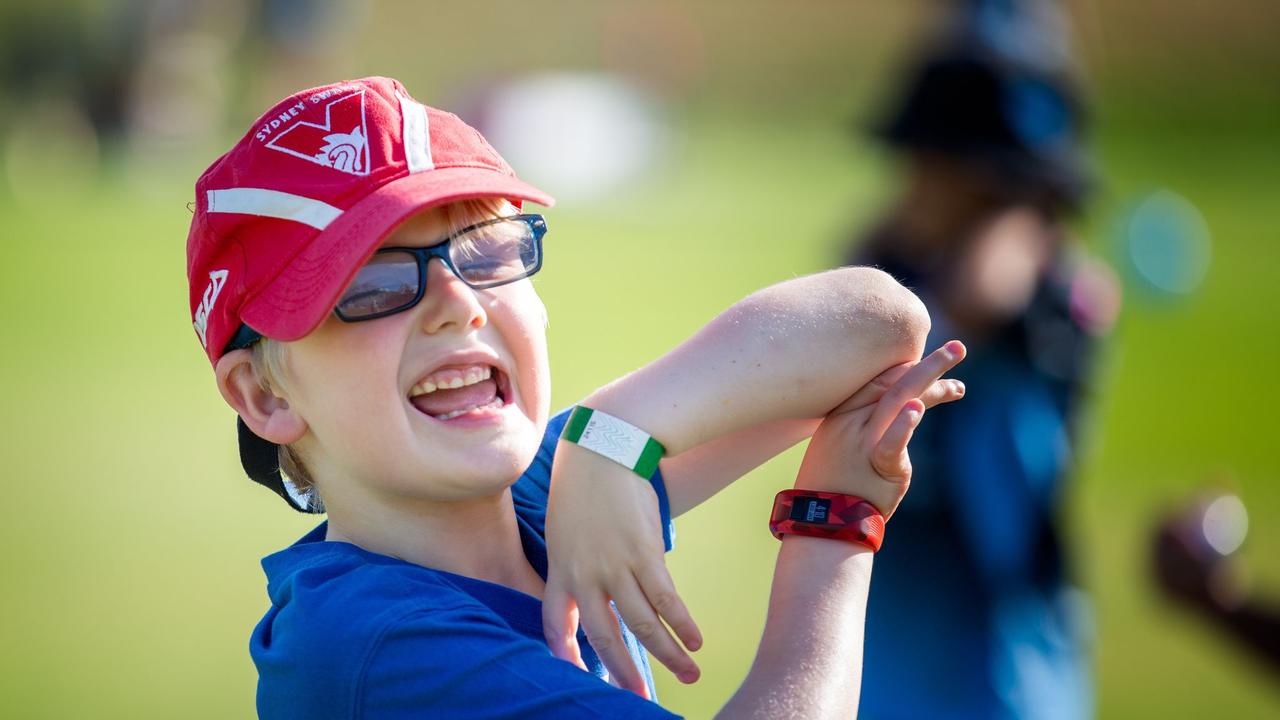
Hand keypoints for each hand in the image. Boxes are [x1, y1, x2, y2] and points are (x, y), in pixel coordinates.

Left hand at [543, 441, 701, 698]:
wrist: (603, 449)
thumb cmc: (584, 488)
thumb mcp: (564, 530)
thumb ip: (575, 564)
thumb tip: (597, 591)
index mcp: (561, 570)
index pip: (555, 625)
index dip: (567, 654)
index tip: (580, 677)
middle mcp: (584, 575)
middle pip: (603, 636)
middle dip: (623, 671)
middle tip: (639, 696)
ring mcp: (614, 566)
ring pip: (641, 625)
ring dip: (667, 654)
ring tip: (689, 674)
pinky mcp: (644, 553)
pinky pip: (665, 600)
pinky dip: (681, 624)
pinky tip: (694, 640)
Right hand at [794, 341, 965, 516]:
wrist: (822, 522)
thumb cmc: (832, 486)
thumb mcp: (836, 445)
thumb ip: (860, 425)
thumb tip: (894, 411)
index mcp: (840, 414)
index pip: (878, 379)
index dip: (907, 366)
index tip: (931, 362)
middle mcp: (850, 420)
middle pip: (891, 381)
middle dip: (927, 363)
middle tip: (957, 348)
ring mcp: (863, 441)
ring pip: (897, 398)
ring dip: (929, 376)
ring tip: (955, 360)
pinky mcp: (878, 465)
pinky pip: (890, 442)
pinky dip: (904, 424)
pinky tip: (918, 408)